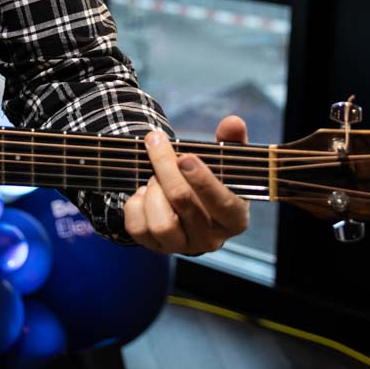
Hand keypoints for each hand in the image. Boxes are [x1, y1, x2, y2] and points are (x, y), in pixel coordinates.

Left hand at [125, 115, 250, 254]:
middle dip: (165, 167)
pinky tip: (144, 192)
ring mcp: (182, 246)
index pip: (223, 204)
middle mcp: (211, 239)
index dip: (204, 181)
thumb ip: (231, 142)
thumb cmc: (210, 181)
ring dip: (152, 190)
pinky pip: (137, 229)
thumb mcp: (224, 163)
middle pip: (184, 202)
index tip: (185, 157)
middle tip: (155, 141)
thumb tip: (233, 122)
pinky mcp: (156, 247)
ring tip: (154, 175)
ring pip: (161, 223)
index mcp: (234, 218)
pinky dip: (135, 205)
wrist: (190, 206)